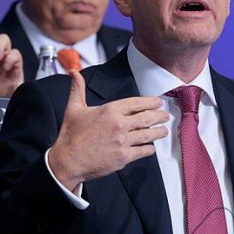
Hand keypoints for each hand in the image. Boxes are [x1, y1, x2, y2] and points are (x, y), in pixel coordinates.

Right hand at [47, 71, 168, 189]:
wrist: (68, 161)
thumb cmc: (71, 135)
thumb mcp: (73, 108)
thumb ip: (77, 89)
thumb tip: (73, 72)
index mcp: (110, 110)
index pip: (136, 103)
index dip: (150, 102)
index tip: (158, 103)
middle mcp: (119, 125)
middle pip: (147, 118)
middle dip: (159, 116)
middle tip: (165, 116)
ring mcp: (123, 141)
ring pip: (148, 135)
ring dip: (159, 132)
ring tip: (164, 130)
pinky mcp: (124, 157)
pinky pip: (143, 151)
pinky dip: (149, 149)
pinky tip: (151, 147)